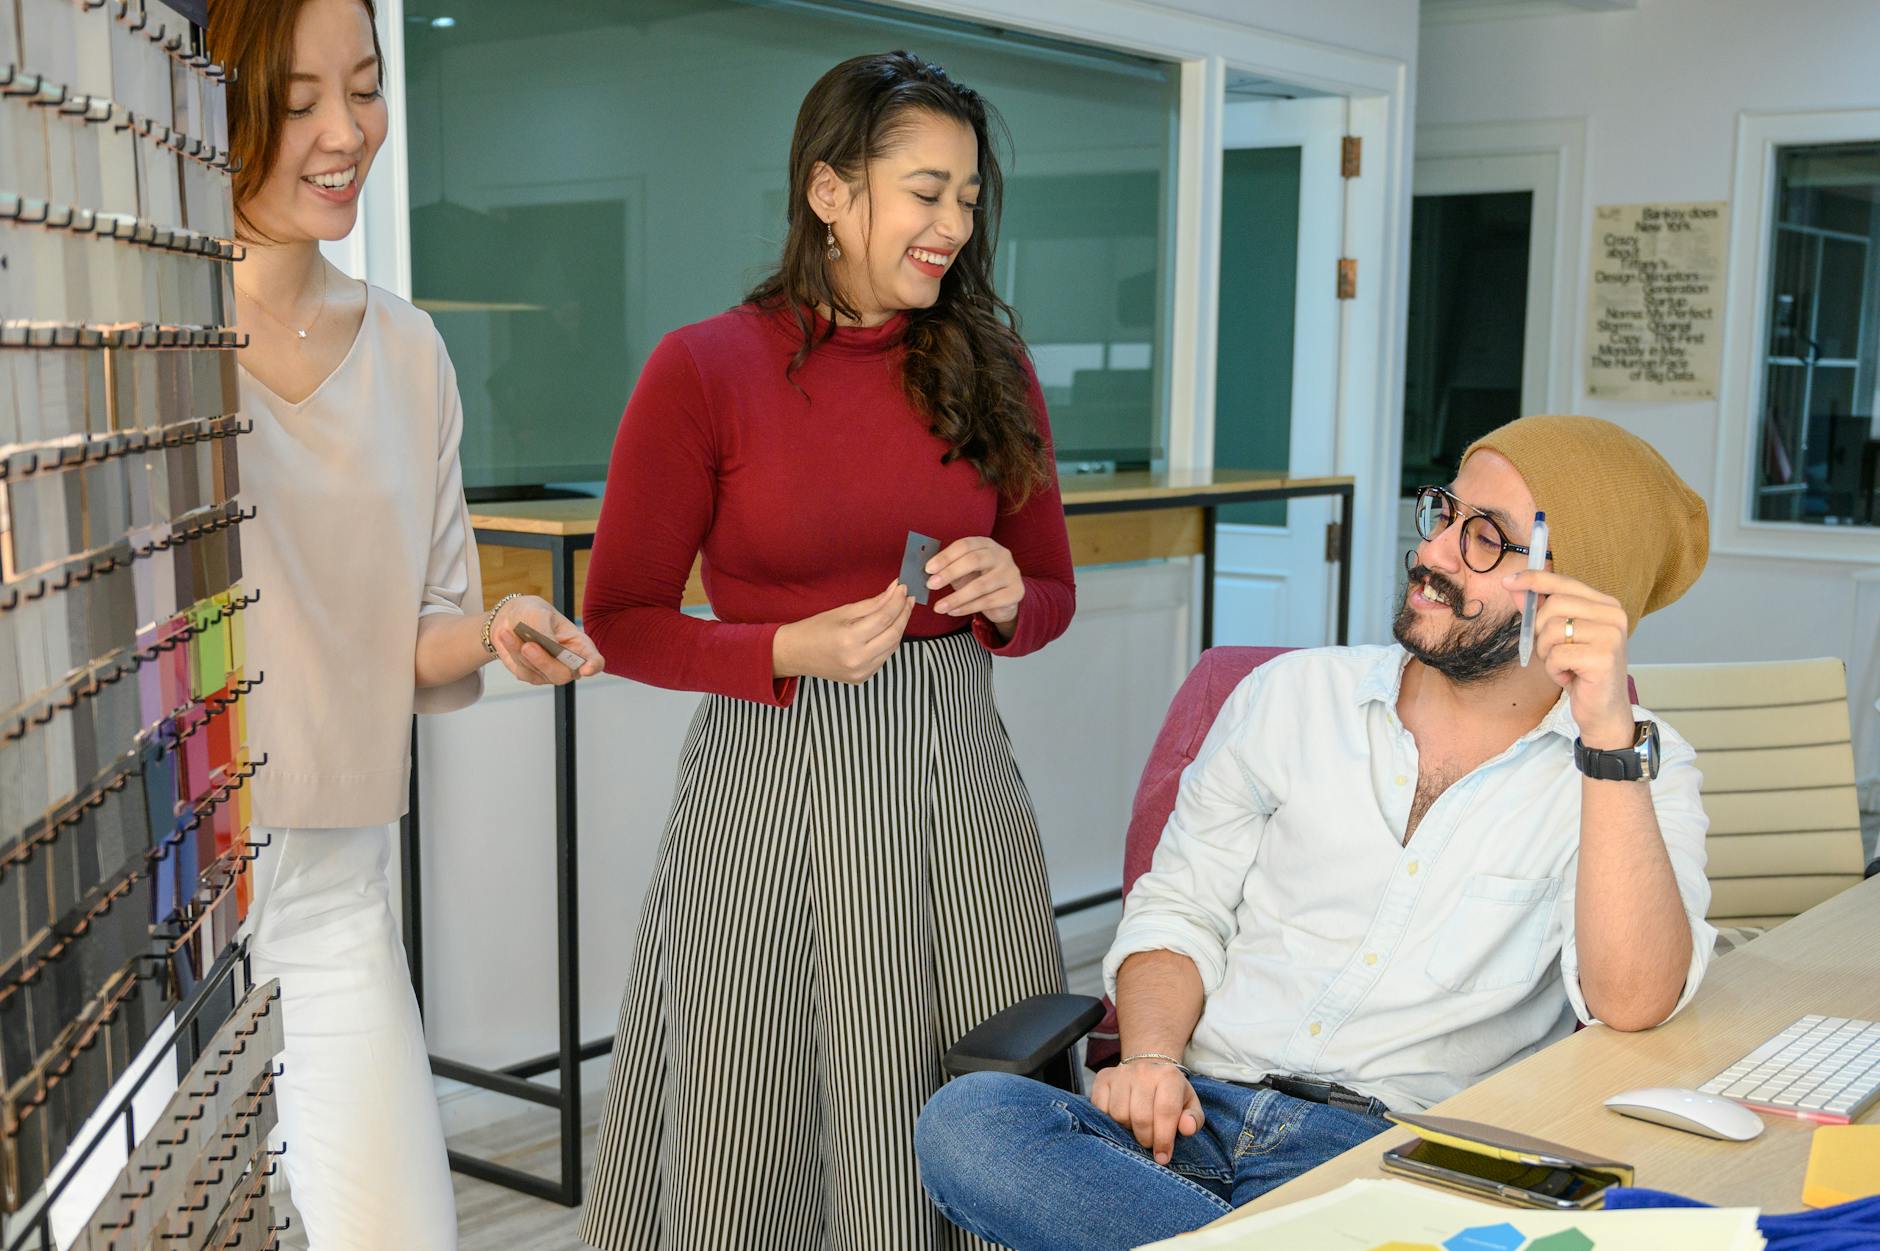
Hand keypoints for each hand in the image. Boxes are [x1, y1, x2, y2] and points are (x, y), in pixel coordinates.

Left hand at [491, 595, 603, 685]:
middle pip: (563, 674)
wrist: (509, 619)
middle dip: (544, 661)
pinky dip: (513, 654)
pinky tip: (507, 639)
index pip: (594, 660)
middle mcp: (569, 662)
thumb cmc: (532, 613)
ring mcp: (551, 672)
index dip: (593, 666)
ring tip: (508, 632)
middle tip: (527, 646)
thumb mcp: (539, 614)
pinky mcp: (533, 676)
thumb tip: (547, 648)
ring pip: (539, 673)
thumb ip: (545, 632)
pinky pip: (524, 672)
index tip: (587, 669)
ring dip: (521, 653)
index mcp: (579, 644)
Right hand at [773, 581, 914, 683]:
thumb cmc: (814, 629)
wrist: (795, 655)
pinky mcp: (863, 678)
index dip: (897, 601)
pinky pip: (884, 657)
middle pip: (894, 634)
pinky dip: (890, 641)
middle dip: (904, 613)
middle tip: (908, 597)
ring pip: (893, 647)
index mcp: (849, 639)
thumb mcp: (842, 612)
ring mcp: (862, 672)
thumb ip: (872, 603)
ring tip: (901, 610)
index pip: (884, 618)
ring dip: (899, 627)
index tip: (903, 587)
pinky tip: (889, 628)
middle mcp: (858, 659)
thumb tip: (895, 590)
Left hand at [926, 537, 1024, 624]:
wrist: (1005, 599)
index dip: (946, 556)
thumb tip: (926, 572)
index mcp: (986, 544)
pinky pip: (988, 601)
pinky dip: (968, 608)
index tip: (928, 568)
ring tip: (939, 606)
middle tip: (931, 585)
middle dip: (950, 573)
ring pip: (981, 585)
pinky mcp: (1016, 592)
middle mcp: (1002, 555)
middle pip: (974, 560)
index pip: (965, 545)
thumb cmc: (979, 579)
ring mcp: (1011, 573)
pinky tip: (953, 611)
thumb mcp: (964, 570)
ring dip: (956, 597)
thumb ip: (949, 567)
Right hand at [1088, 1059, 1203, 1165]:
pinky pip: (1101, 1108)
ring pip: (1119, 1115)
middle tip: (1149, 1143)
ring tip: (1135, 1128)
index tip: (1163, 1157)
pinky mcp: (1103, 1077)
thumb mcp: (1189, 1105)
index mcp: (1169, 1076)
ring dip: (1127, 1130)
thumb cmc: (1171, 1095)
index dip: (1164, 1139)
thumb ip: (1193, 1119)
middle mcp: (1144, 1071)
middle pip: (1140, 1117)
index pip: (1165, 1112)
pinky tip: (1121, 1119)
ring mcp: (1121, 1073)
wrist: (1148, 1072)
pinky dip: (1109, 1120)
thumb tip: (1187, 1129)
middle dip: (1145, 1139)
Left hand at [1503, 569, 1632, 748]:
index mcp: (1605, 605)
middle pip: (1553, 606)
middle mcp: (1613, 615)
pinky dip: (1554, 669)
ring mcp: (1611, 635)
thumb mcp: (1558, 637)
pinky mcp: (1603, 657)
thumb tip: (1513, 586)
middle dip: (1539, 630)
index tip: (1507, 582)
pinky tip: (1569, 677)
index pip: (1564, 582)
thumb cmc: (1580, 672)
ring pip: (1551, 630)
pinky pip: (1557, 655)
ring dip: (1547, 653)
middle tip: (1552, 651)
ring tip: (1564, 665)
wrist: (1603, 710)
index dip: (1534, 580)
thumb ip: (1538, 610)